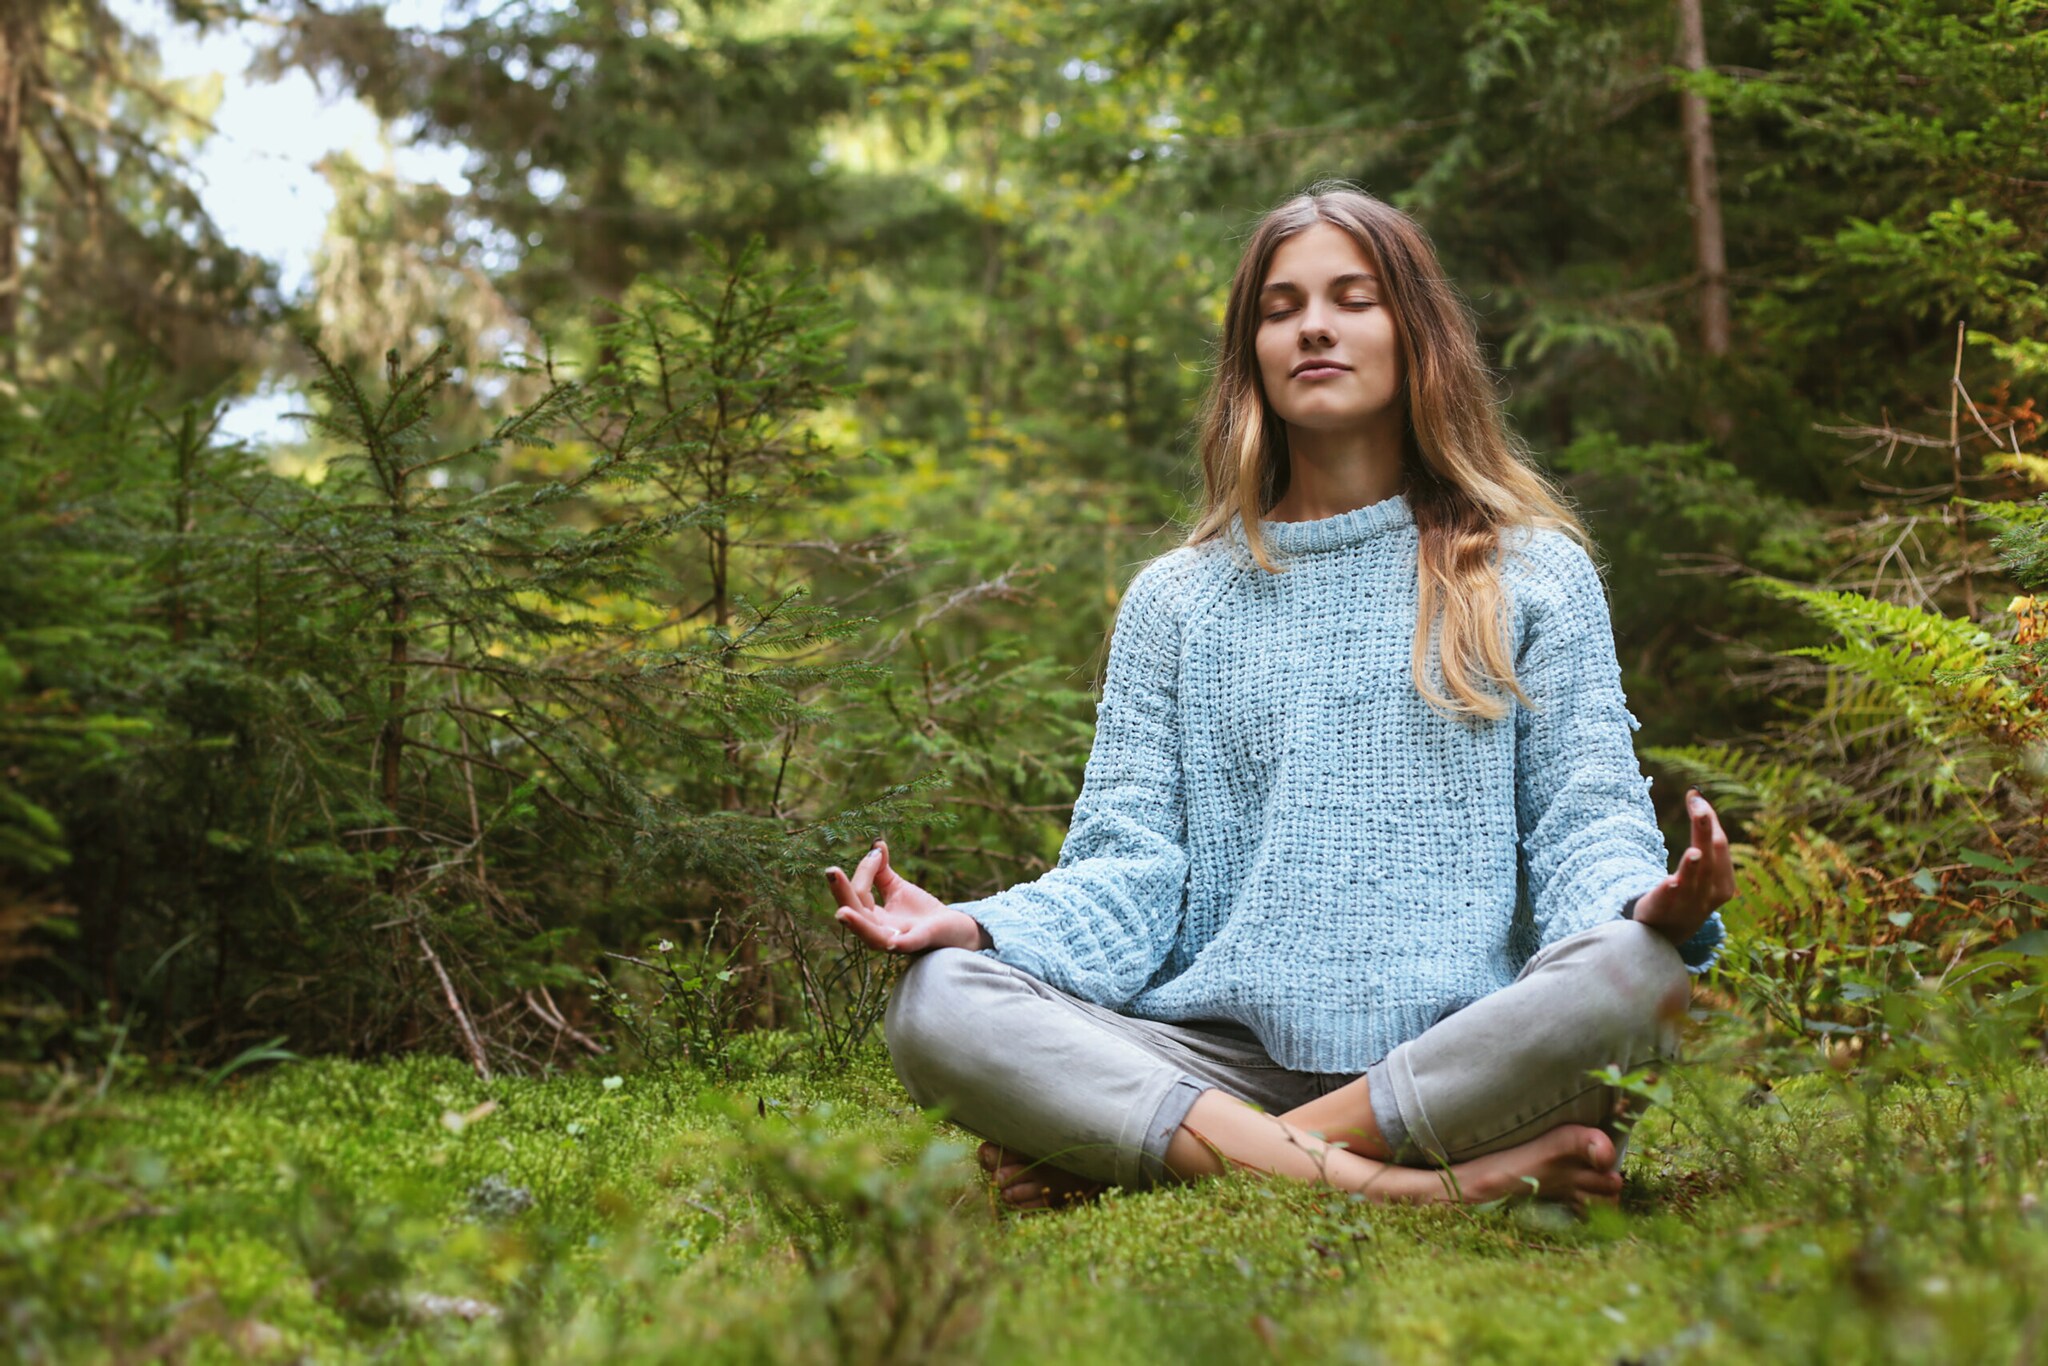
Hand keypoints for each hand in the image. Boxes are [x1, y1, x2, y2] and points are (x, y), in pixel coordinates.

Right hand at [826, 839, 988, 953]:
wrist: (954, 928)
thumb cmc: (922, 912)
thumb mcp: (897, 888)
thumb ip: (881, 871)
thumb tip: (876, 844)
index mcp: (872, 918)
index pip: (858, 894)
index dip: (864, 871)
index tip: (876, 853)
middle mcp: (880, 932)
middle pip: (856, 914)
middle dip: (842, 893)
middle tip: (831, 872)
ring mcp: (899, 940)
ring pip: (872, 936)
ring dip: (857, 925)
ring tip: (842, 913)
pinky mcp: (920, 942)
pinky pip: (907, 946)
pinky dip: (899, 944)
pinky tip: (893, 942)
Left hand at [1629, 788, 1734, 946]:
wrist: (1666, 935)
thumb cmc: (1688, 893)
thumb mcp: (1703, 869)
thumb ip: (1702, 838)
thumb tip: (1696, 795)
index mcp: (1723, 882)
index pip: (1719, 846)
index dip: (1709, 820)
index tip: (1695, 795)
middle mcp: (1708, 893)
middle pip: (1708, 860)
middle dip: (1704, 832)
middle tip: (1699, 808)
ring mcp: (1686, 904)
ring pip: (1691, 883)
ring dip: (1692, 868)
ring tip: (1693, 852)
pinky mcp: (1662, 911)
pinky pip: (1667, 901)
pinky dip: (1669, 892)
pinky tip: (1669, 882)